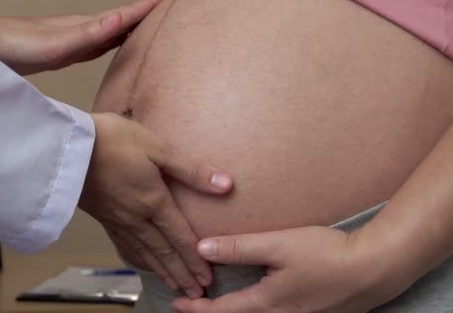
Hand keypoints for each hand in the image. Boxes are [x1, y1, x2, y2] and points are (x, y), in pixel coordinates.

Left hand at [0, 0, 174, 74]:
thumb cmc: (18, 46)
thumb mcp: (55, 44)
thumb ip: (86, 35)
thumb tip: (118, 20)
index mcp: (87, 27)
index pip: (126, 14)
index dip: (150, 3)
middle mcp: (86, 28)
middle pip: (126, 17)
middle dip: (149, 8)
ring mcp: (78, 38)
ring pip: (115, 29)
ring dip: (135, 23)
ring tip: (154, 19)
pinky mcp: (69, 49)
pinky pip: (102, 42)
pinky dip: (117, 39)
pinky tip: (118, 43)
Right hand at [80, 113, 232, 298]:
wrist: (65, 146)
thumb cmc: (112, 140)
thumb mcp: (157, 147)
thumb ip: (191, 170)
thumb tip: (225, 185)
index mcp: (154, 201)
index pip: (181, 238)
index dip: (196, 260)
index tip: (207, 278)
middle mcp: (137, 217)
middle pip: (165, 252)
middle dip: (183, 274)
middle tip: (197, 292)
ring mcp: (118, 220)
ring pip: (145, 253)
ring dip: (163, 271)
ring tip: (176, 286)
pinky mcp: (103, 217)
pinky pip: (125, 246)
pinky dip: (138, 260)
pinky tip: (142, 263)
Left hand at [173, 226, 410, 312]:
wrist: (374, 269)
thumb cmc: (327, 256)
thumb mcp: (278, 245)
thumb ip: (240, 248)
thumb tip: (203, 249)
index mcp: (267, 304)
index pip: (221, 312)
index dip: (196, 308)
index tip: (177, 303)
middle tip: (193, 303)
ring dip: (233, 311)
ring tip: (220, 302)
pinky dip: (254, 310)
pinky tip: (258, 298)